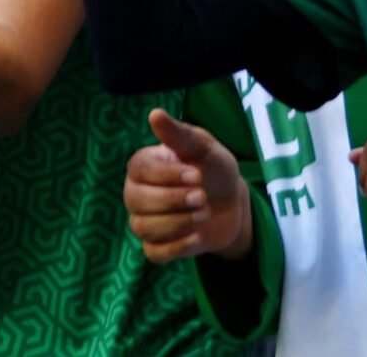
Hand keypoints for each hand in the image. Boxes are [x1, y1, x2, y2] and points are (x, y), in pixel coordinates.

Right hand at [124, 109, 252, 263]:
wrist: (230, 202)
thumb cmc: (213, 168)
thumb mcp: (203, 147)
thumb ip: (179, 134)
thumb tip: (154, 114)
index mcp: (143, 165)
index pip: (139, 170)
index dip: (167, 175)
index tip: (196, 174)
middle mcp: (136, 193)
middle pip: (136, 200)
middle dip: (173, 201)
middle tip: (202, 196)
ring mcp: (144, 221)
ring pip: (143, 227)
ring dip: (177, 223)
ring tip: (203, 213)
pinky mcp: (157, 246)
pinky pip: (154, 253)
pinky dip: (177, 247)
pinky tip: (197, 236)